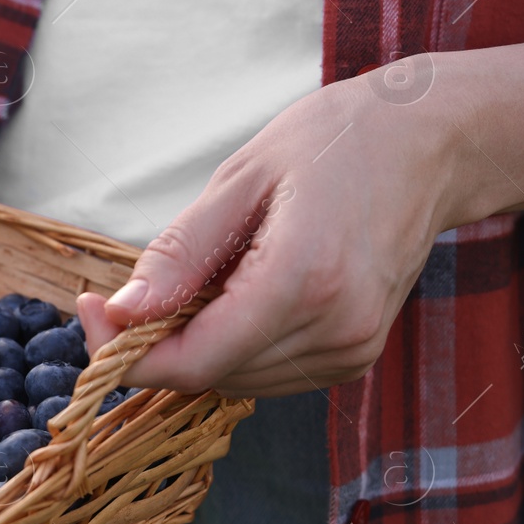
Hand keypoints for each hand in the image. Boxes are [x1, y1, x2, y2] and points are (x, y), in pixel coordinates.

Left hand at [75, 69, 464, 397]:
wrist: (433, 144)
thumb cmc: (336, 143)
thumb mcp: (242, 178)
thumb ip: (180, 253)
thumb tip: (121, 311)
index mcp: (304, 280)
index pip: (194, 362)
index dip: (125, 353)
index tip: (90, 308)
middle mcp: (336, 329)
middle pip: (209, 376)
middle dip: (153, 344)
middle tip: (131, 289)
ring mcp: (352, 349)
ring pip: (233, 380)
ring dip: (192, 344)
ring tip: (201, 276)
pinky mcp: (355, 355)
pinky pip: (266, 371)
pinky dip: (230, 344)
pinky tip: (235, 292)